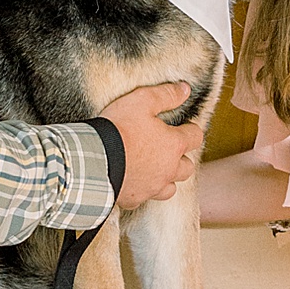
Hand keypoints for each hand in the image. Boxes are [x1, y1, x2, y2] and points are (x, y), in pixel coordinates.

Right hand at [98, 81, 200, 209]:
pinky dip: (143, 190)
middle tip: (169, 148)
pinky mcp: (135, 198)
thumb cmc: (119, 129)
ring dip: (167, 178)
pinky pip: (145, 197)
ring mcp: (153, 187)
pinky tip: (134, 181)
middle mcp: (169, 169)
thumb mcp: (142, 101)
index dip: (190, 129)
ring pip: (170, 187)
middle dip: (182, 157)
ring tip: (156, 168)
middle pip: (187, 167)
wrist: (93, 159)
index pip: (195, 137)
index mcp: (174, 145)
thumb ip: (166, 95)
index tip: (183, 126)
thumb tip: (184, 89)